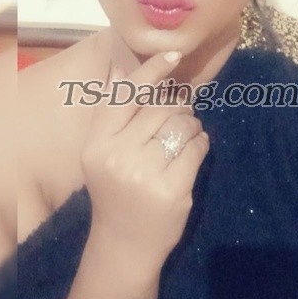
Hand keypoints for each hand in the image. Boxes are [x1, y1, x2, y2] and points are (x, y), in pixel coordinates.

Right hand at [81, 51, 209, 272]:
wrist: (124, 244)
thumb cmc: (114, 191)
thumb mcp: (101, 154)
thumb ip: (111, 114)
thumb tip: (119, 71)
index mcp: (97, 144)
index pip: (126, 96)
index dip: (151, 71)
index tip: (173, 54)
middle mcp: (117, 156)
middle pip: (160, 109)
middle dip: (177, 107)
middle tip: (181, 115)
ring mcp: (145, 174)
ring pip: (181, 125)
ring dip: (191, 125)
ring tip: (186, 136)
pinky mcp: (173, 189)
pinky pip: (196, 148)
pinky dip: (200, 143)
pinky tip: (194, 151)